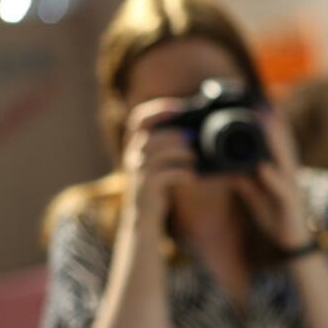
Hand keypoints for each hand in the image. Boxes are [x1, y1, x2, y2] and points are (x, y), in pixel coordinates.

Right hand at [122, 99, 194, 230]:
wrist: (143, 219)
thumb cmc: (157, 189)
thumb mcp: (159, 165)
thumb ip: (169, 149)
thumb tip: (193, 135)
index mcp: (135, 145)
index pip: (139, 119)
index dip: (158, 110)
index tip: (178, 108)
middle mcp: (133, 155)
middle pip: (154, 135)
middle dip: (177, 136)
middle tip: (192, 142)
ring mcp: (138, 171)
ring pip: (161, 153)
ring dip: (183, 154)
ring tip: (194, 160)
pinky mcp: (147, 187)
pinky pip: (168, 174)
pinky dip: (184, 173)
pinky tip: (192, 178)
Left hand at [231, 109, 311, 249]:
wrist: (292, 242)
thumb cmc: (275, 216)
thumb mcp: (255, 195)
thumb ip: (244, 180)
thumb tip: (227, 168)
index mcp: (280, 171)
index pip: (275, 144)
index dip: (269, 124)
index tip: (259, 103)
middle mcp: (288, 175)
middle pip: (282, 145)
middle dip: (273, 123)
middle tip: (262, 102)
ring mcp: (291, 188)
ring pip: (284, 160)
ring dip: (275, 141)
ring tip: (265, 122)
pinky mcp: (289, 203)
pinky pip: (280, 188)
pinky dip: (272, 177)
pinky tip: (262, 167)